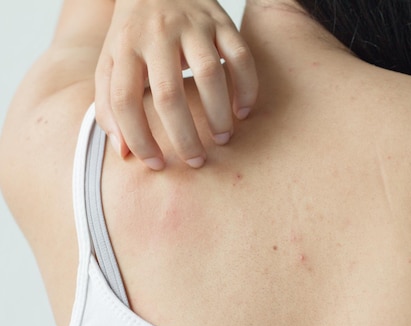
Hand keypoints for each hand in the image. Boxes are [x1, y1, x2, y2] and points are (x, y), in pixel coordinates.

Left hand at [95, 0, 257, 169]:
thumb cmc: (134, 32)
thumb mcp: (111, 61)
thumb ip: (109, 104)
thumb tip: (122, 152)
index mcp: (123, 46)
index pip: (123, 99)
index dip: (138, 137)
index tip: (155, 164)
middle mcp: (156, 34)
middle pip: (168, 92)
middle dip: (184, 135)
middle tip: (196, 161)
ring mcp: (192, 25)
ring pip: (209, 73)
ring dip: (218, 112)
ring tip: (223, 138)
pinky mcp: (222, 21)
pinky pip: (240, 57)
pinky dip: (246, 87)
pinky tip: (243, 110)